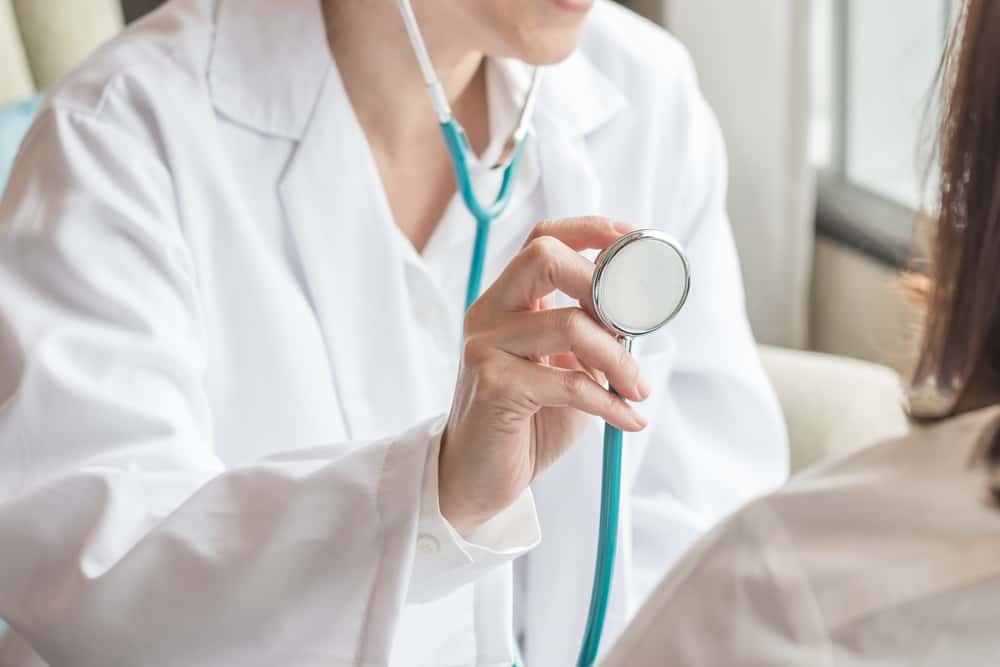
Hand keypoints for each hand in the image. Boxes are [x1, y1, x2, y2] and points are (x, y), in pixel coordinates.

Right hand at [439, 217, 649, 534]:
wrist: (478, 478)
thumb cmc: (527, 421)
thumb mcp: (566, 368)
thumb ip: (593, 334)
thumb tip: (639, 303)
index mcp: (506, 302)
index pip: (541, 240)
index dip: (588, 230)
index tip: (631, 239)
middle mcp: (488, 314)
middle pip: (543, 258)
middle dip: (601, 283)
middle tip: (631, 326)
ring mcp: (484, 347)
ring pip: (568, 324)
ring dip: (619, 359)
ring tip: (637, 389)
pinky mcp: (492, 387)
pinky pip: (569, 383)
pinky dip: (609, 402)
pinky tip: (627, 419)